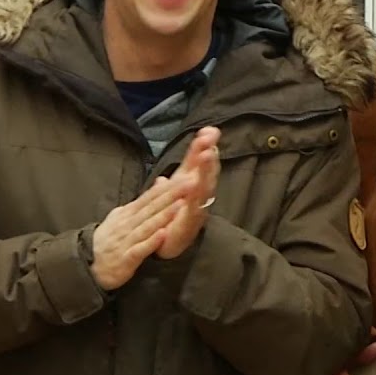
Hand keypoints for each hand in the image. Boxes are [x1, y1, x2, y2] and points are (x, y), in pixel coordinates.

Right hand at [91, 177, 185, 290]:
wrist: (87, 265)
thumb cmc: (108, 241)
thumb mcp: (120, 218)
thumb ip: (138, 205)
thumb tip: (152, 190)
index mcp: (129, 213)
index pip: (150, 197)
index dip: (167, 186)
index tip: (185, 175)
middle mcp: (128, 224)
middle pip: (152, 207)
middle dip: (171, 195)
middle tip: (190, 182)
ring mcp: (127, 240)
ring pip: (148, 225)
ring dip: (164, 214)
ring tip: (181, 204)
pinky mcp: (126, 258)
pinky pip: (140, 249)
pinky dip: (151, 241)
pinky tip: (163, 234)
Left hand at [157, 127, 220, 259]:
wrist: (165, 244)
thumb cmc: (172, 215)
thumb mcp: (174, 186)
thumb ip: (183, 169)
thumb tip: (192, 149)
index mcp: (194, 184)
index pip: (202, 161)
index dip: (205, 146)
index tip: (210, 130)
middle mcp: (200, 195)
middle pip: (207, 171)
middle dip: (209, 154)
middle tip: (210, 139)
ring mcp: (197, 208)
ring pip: (204, 186)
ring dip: (206, 170)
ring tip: (207, 154)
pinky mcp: (190, 223)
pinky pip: (193, 207)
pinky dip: (194, 195)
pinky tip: (194, 182)